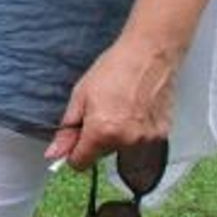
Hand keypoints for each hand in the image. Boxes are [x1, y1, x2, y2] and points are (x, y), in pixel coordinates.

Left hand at [43, 33, 176, 171]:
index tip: (77, 139)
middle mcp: (126, 140)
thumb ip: (67, 130)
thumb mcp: (80, 96)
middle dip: (98, 138)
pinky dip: (137, 130)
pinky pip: (141, 141)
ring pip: (122, 148)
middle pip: (102, 154)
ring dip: (119, 135)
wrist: (149, 53)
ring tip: (122, 107)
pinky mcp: (162, 133)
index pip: (80, 163)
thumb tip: (54, 153)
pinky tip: (137, 109)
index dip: (74, 152)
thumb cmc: (115, 68)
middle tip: (103, 111)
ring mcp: (146, 138)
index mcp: (101, 132)